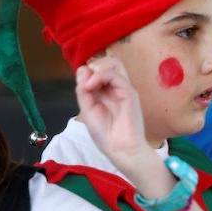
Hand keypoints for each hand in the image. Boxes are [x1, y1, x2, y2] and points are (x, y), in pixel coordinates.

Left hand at [75, 56, 153, 177]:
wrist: (120, 149)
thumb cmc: (105, 133)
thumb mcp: (87, 109)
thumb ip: (83, 90)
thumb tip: (83, 69)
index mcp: (107, 91)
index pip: (99, 69)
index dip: (88, 71)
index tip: (81, 84)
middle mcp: (116, 87)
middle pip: (109, 62)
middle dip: (95, 65)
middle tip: (86, 80)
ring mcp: (124, 89)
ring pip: (114, 63)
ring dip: (98, 68)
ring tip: (89, 83)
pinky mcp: (130, 92)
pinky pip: (115, 75)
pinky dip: (100, 76)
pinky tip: (91, 87)